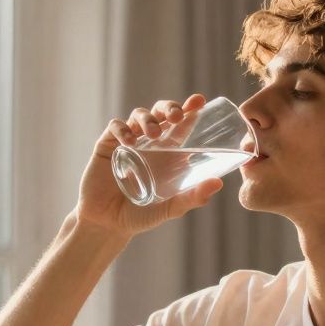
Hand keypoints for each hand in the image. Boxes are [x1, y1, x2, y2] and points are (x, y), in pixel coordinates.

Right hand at [74, 93, 224, 238]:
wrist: (108, 224)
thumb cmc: (141, 216)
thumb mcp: (170, 208)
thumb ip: (192, 198)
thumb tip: (218, 183)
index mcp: (167, 153)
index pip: (180, 124)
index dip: (189, 109)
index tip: (199, 101)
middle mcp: (148, 143)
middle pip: (160, 112)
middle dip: (169, 107)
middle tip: (176, 115)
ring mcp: (127, 142)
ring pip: (138, 115)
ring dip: (148, 119)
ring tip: (153, 133)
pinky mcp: (106, 147)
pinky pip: (115, 128)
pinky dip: (122, 130)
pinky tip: (129, 141)